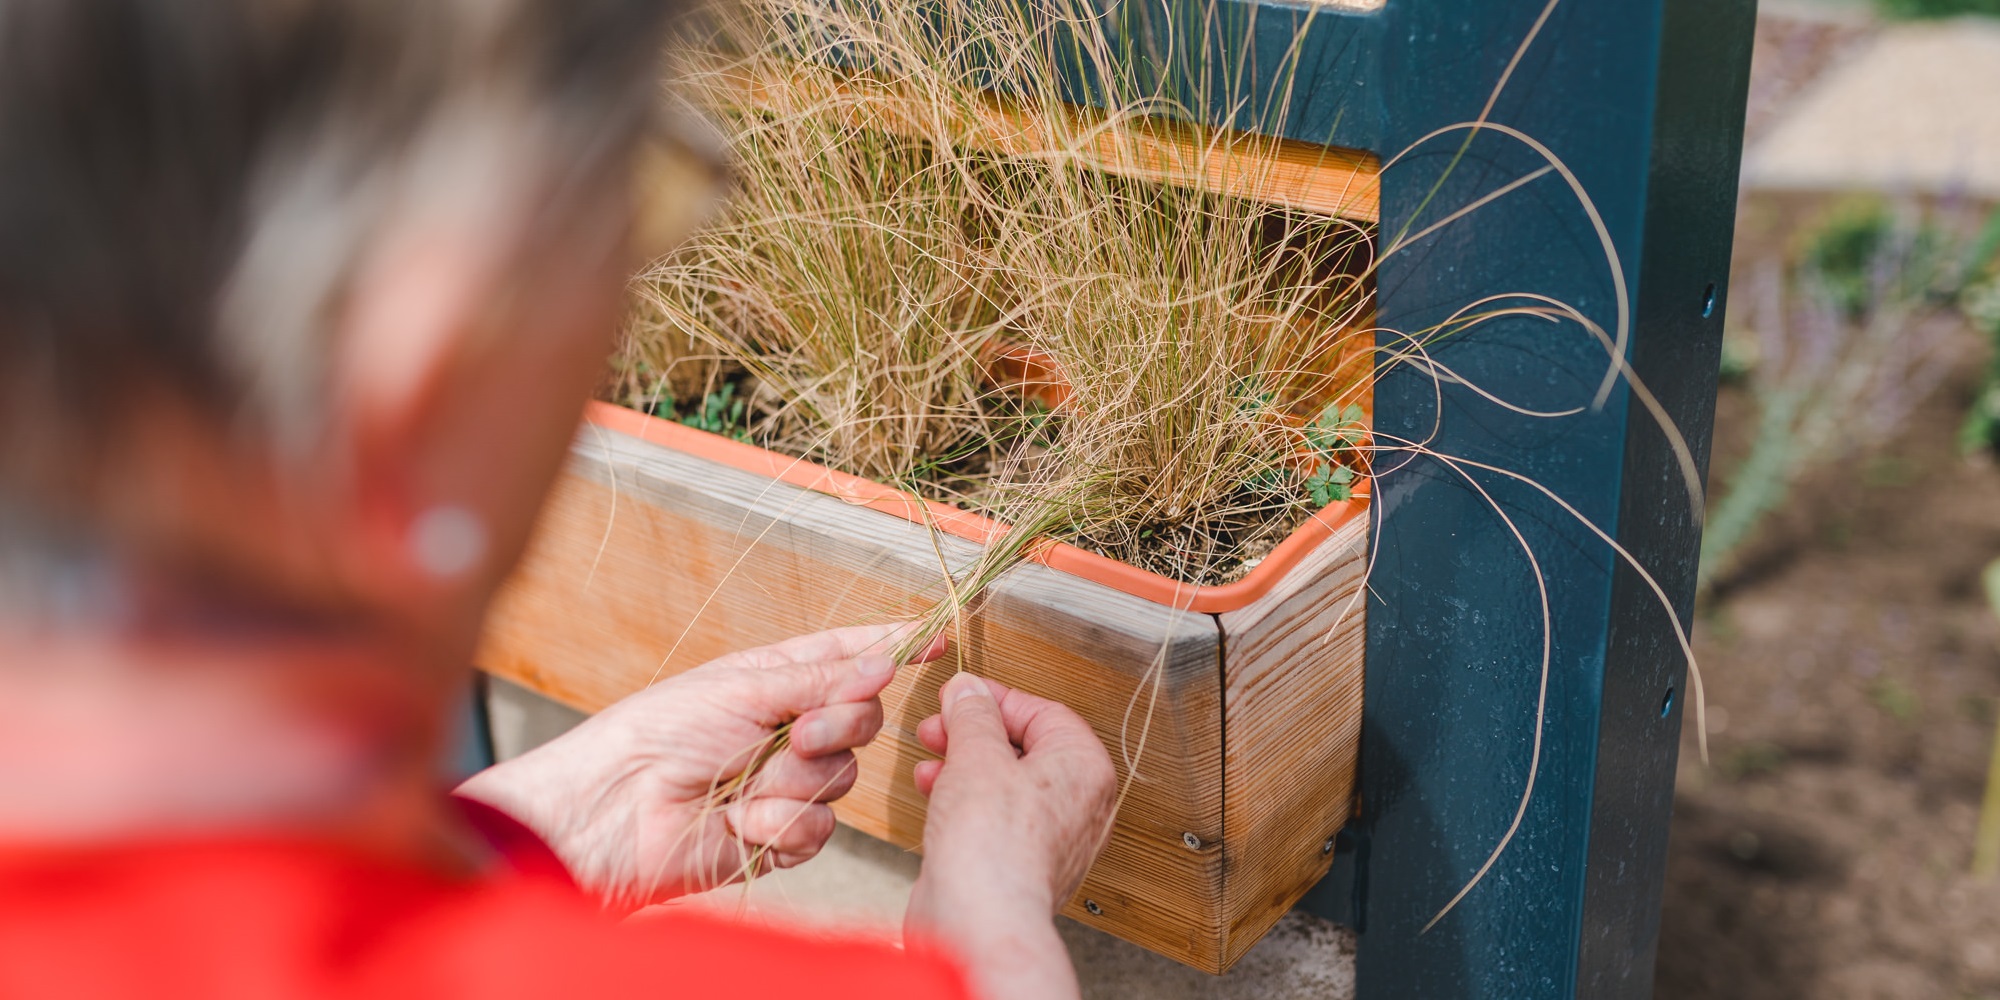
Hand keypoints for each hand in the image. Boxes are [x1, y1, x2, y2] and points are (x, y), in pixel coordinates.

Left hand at [457, 624, 942, 912]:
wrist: (615, 812)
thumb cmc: (660, 734)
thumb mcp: (745, 687)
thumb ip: (822, 678)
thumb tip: (885, 661)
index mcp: (772, 680)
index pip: (845, 657)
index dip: (891, 646)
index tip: (936, 636)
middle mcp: (785, 729)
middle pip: (860, 719)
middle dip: (839, 724)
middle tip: (799, 733)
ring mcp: (784, 785)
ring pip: (842, 777)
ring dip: (798, 779)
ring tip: (749, 784)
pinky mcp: (779, 837)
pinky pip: (818, 829)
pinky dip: (782, 825)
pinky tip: (739, 823)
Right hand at [905, 672, 1116, 999]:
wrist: (979, 921)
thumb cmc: (993, 845)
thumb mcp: (977, 755)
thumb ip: (973, 715)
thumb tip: (969, 690)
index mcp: (1086, 769)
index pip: (1045, 712)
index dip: (997, 699)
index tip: (961, 695)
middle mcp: (1079, 804)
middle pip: (1025, 747)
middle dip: (974, 734)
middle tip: (939, 727)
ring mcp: (1051, 839)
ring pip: (1006, 783)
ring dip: (963, 765)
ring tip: (930, 762)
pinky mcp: (1020, 864)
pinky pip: (996, 817)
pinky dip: (965, 800)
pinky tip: (933, 794)